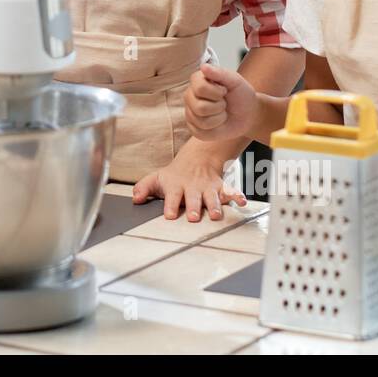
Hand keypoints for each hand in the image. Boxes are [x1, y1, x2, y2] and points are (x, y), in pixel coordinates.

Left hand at [132, 140, 246, 221]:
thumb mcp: (156, 178)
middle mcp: (193, 188)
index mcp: (176, 186)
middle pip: (194, 198)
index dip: (171, 206)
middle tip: (194, 218)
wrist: (197, 158)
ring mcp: (207, 188)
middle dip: (195, 208)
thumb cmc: (174, 174)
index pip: (172, 197)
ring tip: (216, 216)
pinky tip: (242, 202)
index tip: (170, 216)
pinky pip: (231, 191)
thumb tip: (135, 199)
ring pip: (212, 197)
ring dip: (214, 206)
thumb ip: (144, 188)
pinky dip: (237, 196)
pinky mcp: (220, 188)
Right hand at [185, 63, 259, 141]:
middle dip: (219, 106)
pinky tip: (218, 122)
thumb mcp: (235, 81)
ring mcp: (190, 113)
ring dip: (219, 118)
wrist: (248, 114)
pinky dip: (216, 129)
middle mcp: (189, 96)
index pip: (200, 88)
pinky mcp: (194, 129)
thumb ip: (220, 73)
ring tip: (222, 112)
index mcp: (196, 80)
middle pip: (199, 107)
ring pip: (201, 121)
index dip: (217, 92)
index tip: (224, 90)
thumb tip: (203, 67)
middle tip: (224, 103)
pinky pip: (202, 132)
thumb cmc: (241, 94)